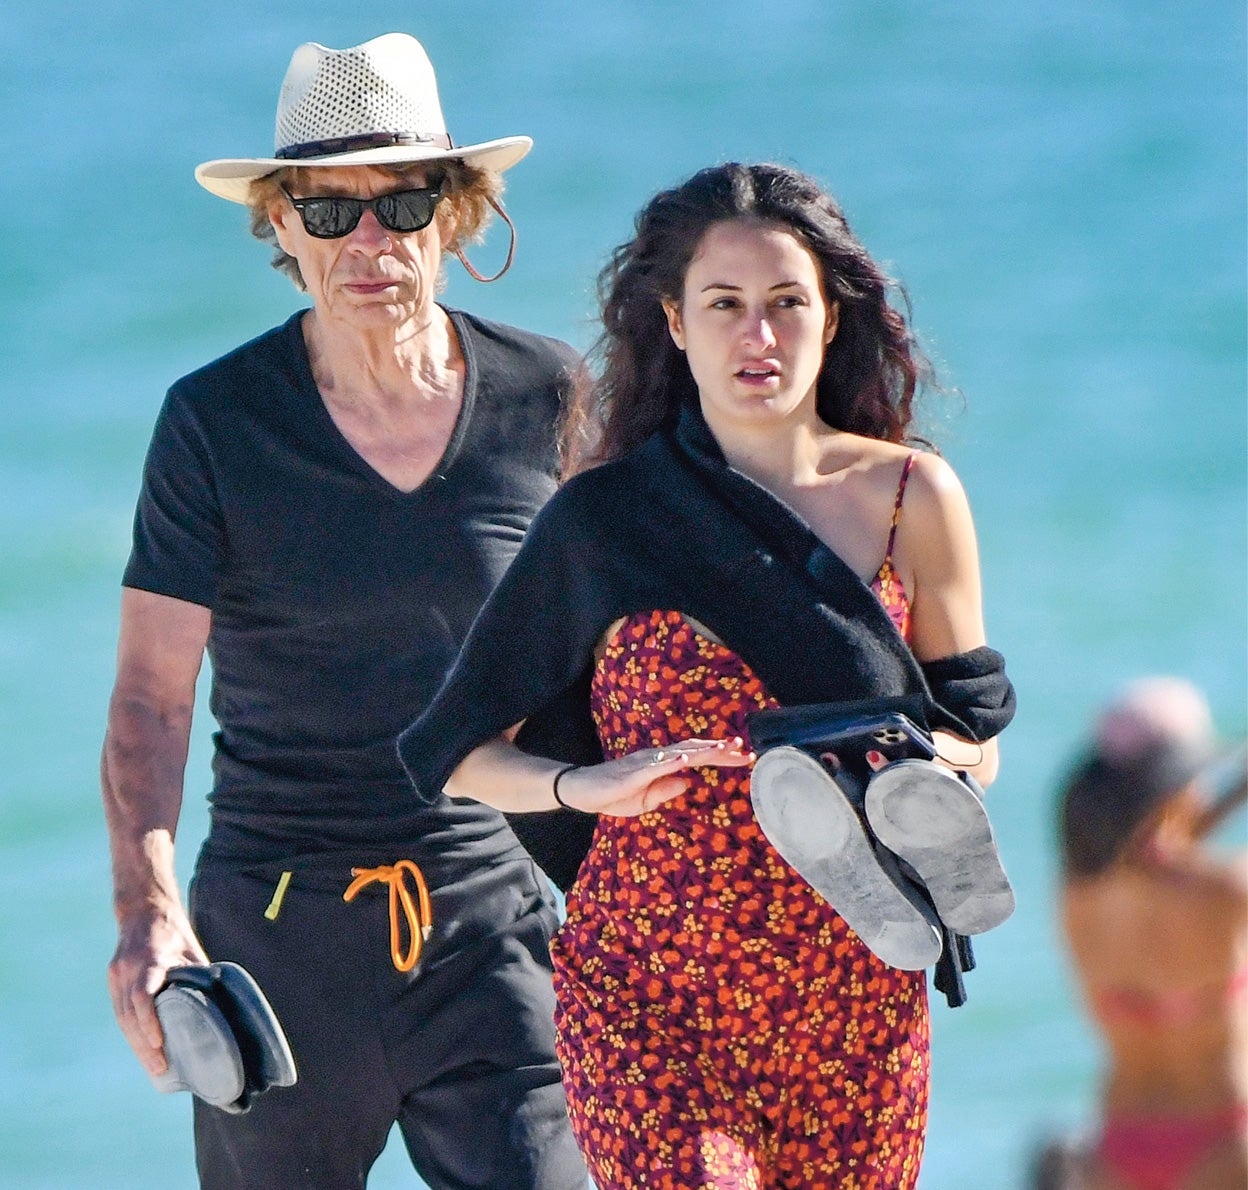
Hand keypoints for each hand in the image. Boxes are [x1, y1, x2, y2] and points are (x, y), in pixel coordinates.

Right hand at [107, 904, 209, 1077]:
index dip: (149, 1020)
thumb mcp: (191, 949)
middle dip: (144, 1044)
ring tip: (154, 1067)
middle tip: (161, 1069)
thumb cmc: (174, 933)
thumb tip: (217, 1005)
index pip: (143, 994)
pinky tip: (144, 1049)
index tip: (159, 1042)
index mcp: (150, 958)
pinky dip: (132, 1032)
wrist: (143, 910)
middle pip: (131, 1014)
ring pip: (123, 1017)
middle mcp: (128, 968)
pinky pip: (120, 1012)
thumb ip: (198, 975)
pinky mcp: (113, 980)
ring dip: (137, 1044)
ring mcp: (117, 975)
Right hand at [555, 736, 754, 816]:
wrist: (580, 792)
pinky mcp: (631, 774)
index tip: (744, 756)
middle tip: (746, 749)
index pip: (696, 757)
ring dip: (702, 751)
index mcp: (661, 765)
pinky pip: (654, 767)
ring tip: (725, 749)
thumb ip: (665, 790)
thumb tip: (688, 782)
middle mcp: (655, 758)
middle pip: (693, 750)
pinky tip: (687, 760)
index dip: (721, 756)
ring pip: (678, 753)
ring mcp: (643, 764)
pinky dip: (672, 762)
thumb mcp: (644, 801)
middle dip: (720, 750)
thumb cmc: (611, 795)